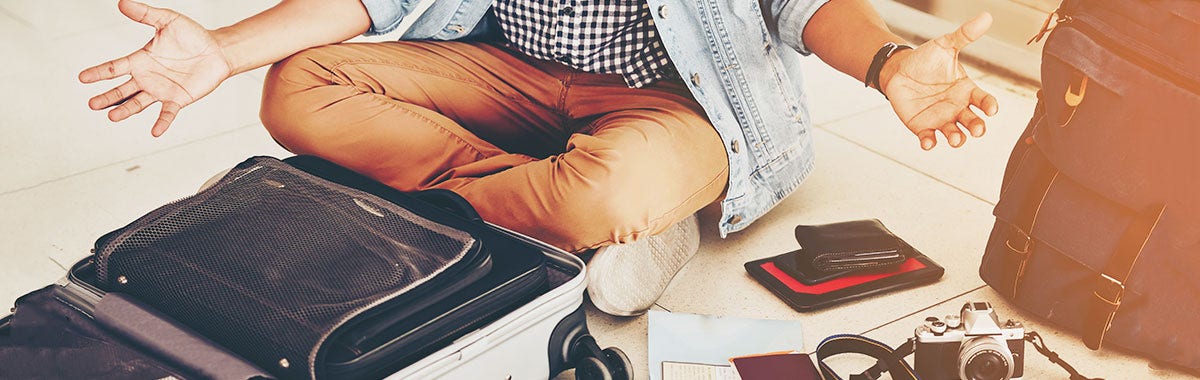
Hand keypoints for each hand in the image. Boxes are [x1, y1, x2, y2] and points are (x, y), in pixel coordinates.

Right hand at [79, 0, 231, 136]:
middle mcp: (147, 77)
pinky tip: (155, 132)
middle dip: (107, 97)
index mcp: (141, 60)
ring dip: (125, 110)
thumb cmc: (192, 35)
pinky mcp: (178, 99)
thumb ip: (145, 14)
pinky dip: (161, 122)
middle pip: (122, 90)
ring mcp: (161, 90)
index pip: (115, 67)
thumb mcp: (168, 20)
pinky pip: (167, 113)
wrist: (217, 50)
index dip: (99, 72)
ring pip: (138, 103)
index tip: (82, 78)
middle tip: (91, 104)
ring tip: (111, 117)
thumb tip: (122, 3)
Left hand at [881, 13, 998, 149]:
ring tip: (955, 138)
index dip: (990, 106)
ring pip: (954, 133)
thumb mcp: (945, 45)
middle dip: (976, 127)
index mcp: (967, 90)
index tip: (992, 109)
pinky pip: (929, 138)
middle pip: (973, 122)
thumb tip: (986, 17)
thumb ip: (965, 35)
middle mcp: (957, 107)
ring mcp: (940, 118)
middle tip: (977, 129)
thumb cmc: (925, 59)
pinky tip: (928, 142)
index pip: (984, 101)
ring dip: (956, 138)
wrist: (898, 70)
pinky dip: (929, 143)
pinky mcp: (922, 126)